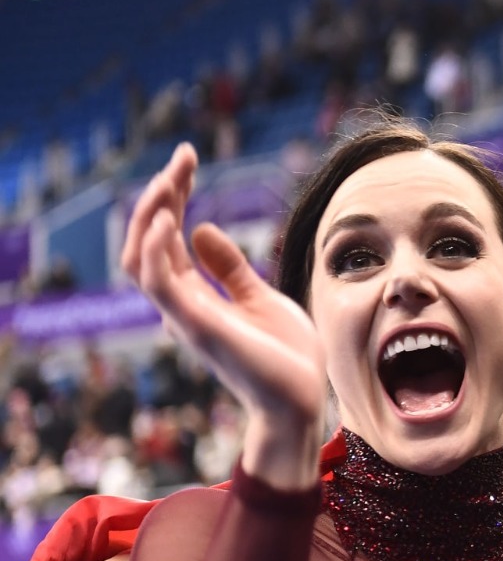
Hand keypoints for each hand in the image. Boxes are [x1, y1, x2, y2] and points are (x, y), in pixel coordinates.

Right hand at [124, 145, 325, 488]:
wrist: (302, 401)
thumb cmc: (285, 357)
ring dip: (152, 214)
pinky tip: (170, 219)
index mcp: (194, 295)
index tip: (188, 160)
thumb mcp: (260, 297)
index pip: (166, 237)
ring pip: (141, 258)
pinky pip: (159, 284)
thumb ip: (229, 268)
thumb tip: (200, 228)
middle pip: (147, 241)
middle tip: (183, 158)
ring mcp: (185, 315)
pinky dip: (157, 250)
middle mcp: (181, 304)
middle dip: (159, 195)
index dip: (171, 196)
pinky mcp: (197, 327)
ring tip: (170, 179)